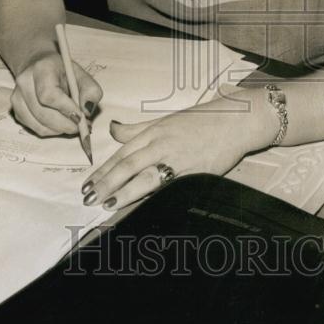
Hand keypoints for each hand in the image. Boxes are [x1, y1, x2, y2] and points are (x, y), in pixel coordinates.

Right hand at [10, 52, 102, 137]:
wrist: (39, 65)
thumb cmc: (62, 71)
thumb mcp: (82, 75)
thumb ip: (91, 91)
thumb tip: (86, 112)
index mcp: (41, 68)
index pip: (49, 95)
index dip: (66, 110)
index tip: (81, 117)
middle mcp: (24, 82)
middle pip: (44, 114)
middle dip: (66, 124)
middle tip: (83, 126)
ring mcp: (17, 97)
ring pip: (40, 125)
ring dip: (61, 130)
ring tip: (73, 123)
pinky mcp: (17, 111)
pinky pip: (36, 129)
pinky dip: (52, 131)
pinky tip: (61, 122)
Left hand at [81, 100, 261, 209]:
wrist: (235, 121)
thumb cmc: (202, 121)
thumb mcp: (165, 120)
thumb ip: (137, 129)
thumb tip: (113, 129)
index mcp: (153, 131)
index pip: (121, 153)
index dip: (103, 170)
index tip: (87, 183)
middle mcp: (161, 143)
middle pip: (127, 165)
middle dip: (105, 182)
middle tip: (88, 197)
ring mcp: (176, 157)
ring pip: (143, 176)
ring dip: (122, 191)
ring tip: (106, 203)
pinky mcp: (193, 171)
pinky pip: (167, 184)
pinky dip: (150, 194)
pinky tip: (138, 203)